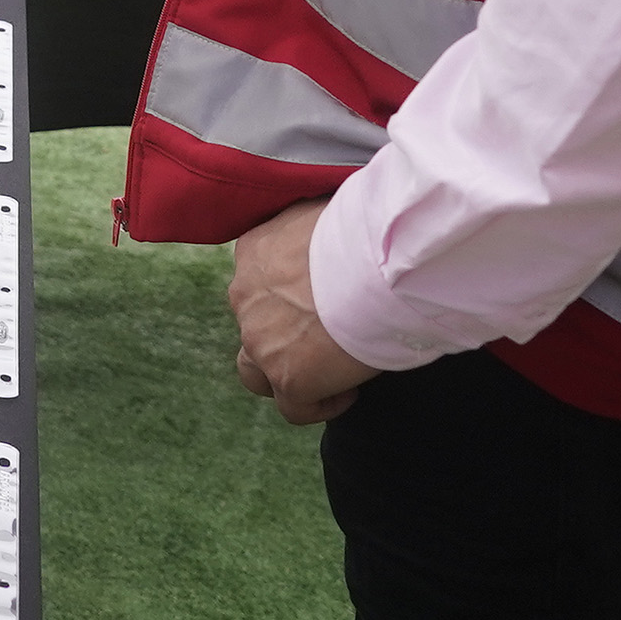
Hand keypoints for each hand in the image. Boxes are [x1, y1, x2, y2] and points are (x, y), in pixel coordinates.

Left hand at [227, 199, 377, 426]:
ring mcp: (260, 340)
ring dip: (285, 373)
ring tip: (327, 371)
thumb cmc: (365, 232)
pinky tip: (348, 391)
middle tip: (327, 335)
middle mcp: (245, 295)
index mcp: (253, 251)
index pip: (257, 280)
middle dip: (282, 335)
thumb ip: (316, 227)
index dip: (289, 296)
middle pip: (253, 324)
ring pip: (255, 372)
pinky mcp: (287, 378)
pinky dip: (319, 405)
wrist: (375, 267)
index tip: (327, 300)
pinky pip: (293, 407)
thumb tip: (340, 229)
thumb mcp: (326, 212)